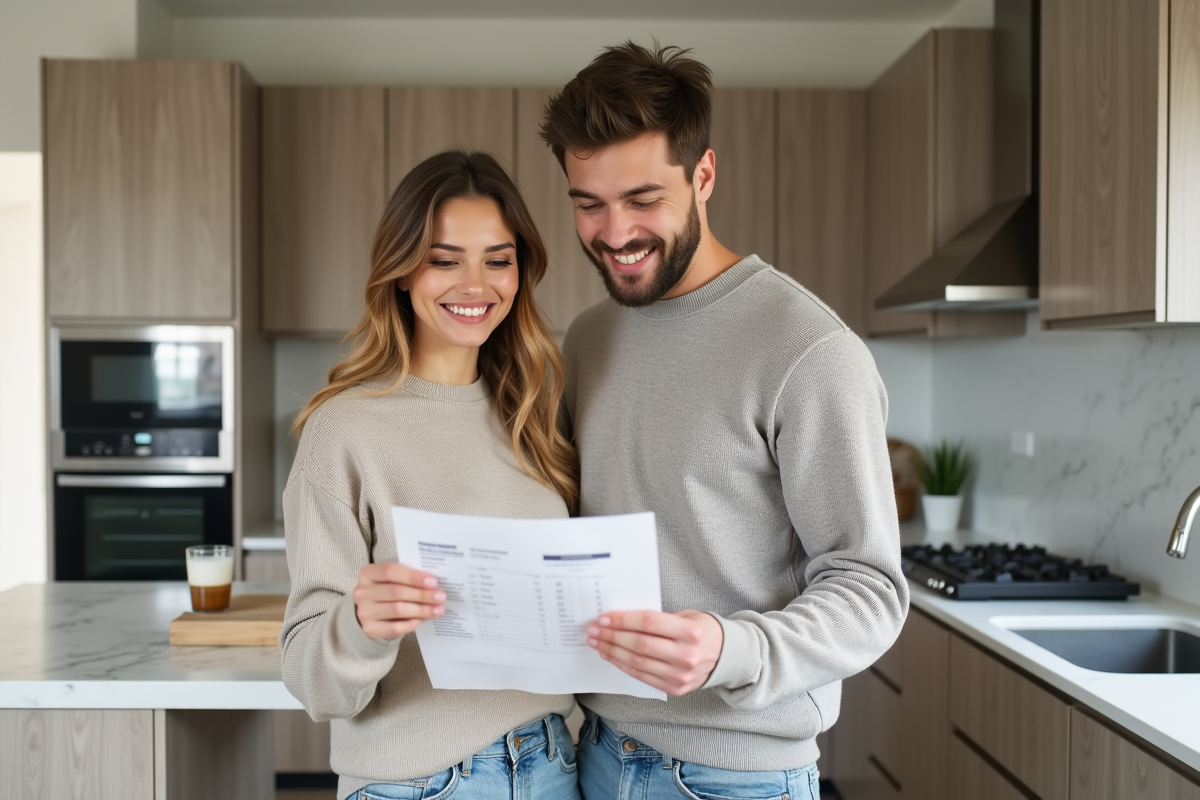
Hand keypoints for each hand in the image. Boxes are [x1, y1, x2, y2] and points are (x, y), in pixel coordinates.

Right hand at [353, 562, 444, 640]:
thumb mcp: (392, 579)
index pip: (391, 571)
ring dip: (421, 610)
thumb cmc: (387, 591)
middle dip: (422, 594)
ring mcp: (364, 612)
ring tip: (438, 609)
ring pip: (397, 609)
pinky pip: (395, 628)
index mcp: (368, 573)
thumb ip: (407, 578)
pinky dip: (411, 623)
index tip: (433, 582)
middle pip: (396, 592)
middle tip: (441, 597)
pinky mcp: (370, 629)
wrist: (370, 612)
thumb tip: (434, 584)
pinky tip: (422, 620)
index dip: (413, 576)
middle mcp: (362, 592)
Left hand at [586, 610, 723, 695]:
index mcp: (690, 632)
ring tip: (597, 643)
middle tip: (593, 631)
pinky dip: (623, 666)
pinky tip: (611, 656)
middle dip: (612, 637)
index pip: (649, 623)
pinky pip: (641, 676)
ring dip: (612, 652)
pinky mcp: (674, 689)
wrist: (725, 655)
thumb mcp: (686, 616)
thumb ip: (657, 619)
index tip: (604, 618)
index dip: (623, 620)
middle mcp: (686, 655)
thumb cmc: (701, 630)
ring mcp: (680, 676)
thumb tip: (620, 619)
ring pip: (637, 663)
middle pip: (639, 645)